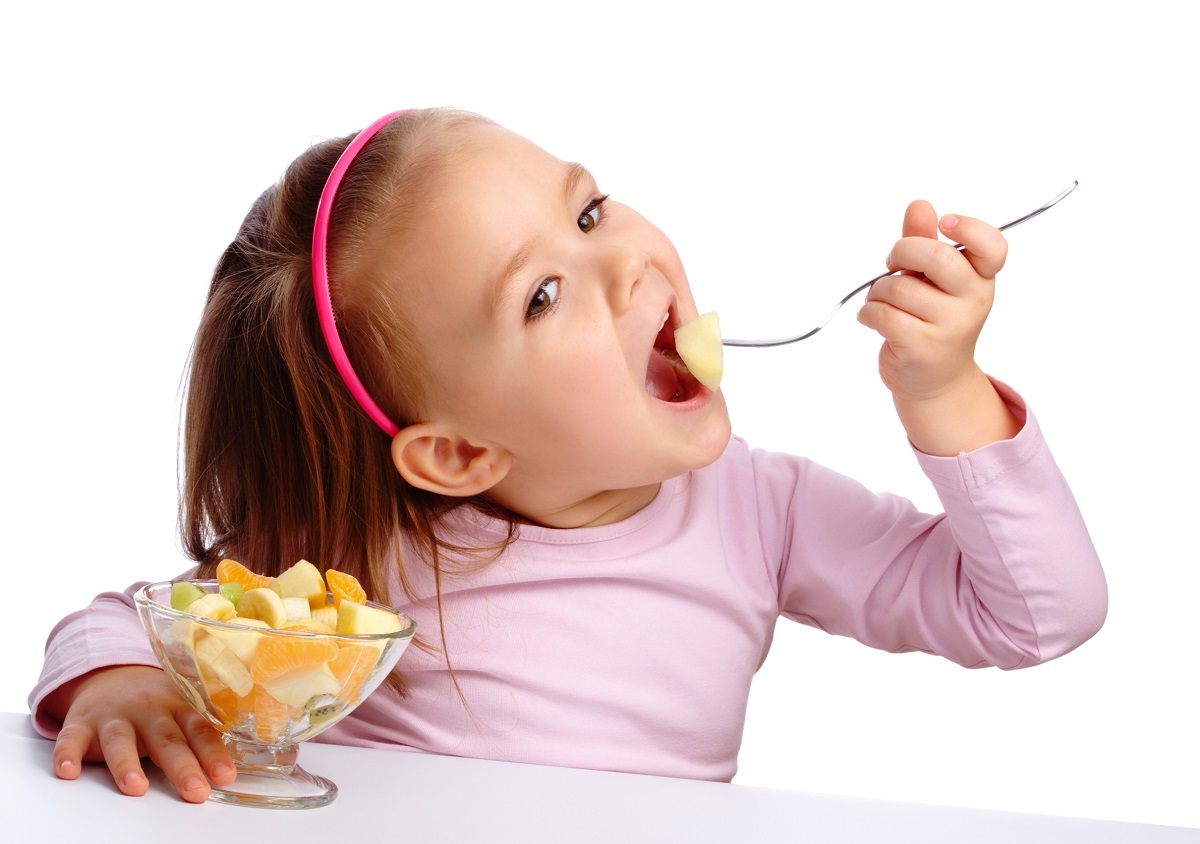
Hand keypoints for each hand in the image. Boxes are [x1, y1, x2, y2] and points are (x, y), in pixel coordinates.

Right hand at [46, 665, 235, 801]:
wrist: (110, 674)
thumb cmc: (153, 703)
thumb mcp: (180, 709)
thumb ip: (197, 735)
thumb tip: (228, 769)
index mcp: (177, 706)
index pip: (199, 730)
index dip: (212, 753)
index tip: (225, 776)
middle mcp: (147, 710)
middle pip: (165, 739)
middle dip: (182, 766)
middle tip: (195, 790)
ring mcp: (113, 716)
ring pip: (120, 740)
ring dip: (127, 763)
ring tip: (136, 787)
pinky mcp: (81, 723)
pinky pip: (71, 739)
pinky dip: (68, 754)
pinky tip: (69, 772)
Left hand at [858, 200, 1018, 454]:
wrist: (935, 380)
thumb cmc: (932, 319)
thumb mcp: (933, 279)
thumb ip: (924, 241)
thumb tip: (920, 205)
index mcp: (981, 277)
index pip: (992, 246)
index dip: (969, 228)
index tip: (944, 223)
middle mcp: (973, 300)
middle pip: (937, 257)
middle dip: (901, 252)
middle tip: (891, 263)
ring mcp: (951, 326)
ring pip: (899, 287)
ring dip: (878, 291)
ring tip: (882, 302)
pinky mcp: (922, 346)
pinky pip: (883, 314)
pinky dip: (868, 313)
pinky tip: (872, 318)